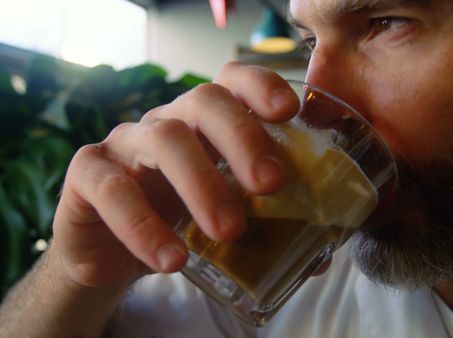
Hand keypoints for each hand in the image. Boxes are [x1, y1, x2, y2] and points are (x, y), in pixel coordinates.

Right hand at [50, 62, 299, 287]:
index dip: (260, 86)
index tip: (289, 112)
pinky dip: (144, 226)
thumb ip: (269, 229)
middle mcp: (167, 121)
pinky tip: (172, 260)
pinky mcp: (88, 174)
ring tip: (229, 232)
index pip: (232, 82)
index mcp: (205, 124)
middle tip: (271, 184)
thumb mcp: (226, 218)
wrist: (112, 254)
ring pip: (164, 140)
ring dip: (202, 185)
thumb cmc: (179, 223)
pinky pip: (112, 188)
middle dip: (242, 137)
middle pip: (203, 101)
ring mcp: (125, 143)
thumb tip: (322, 256)